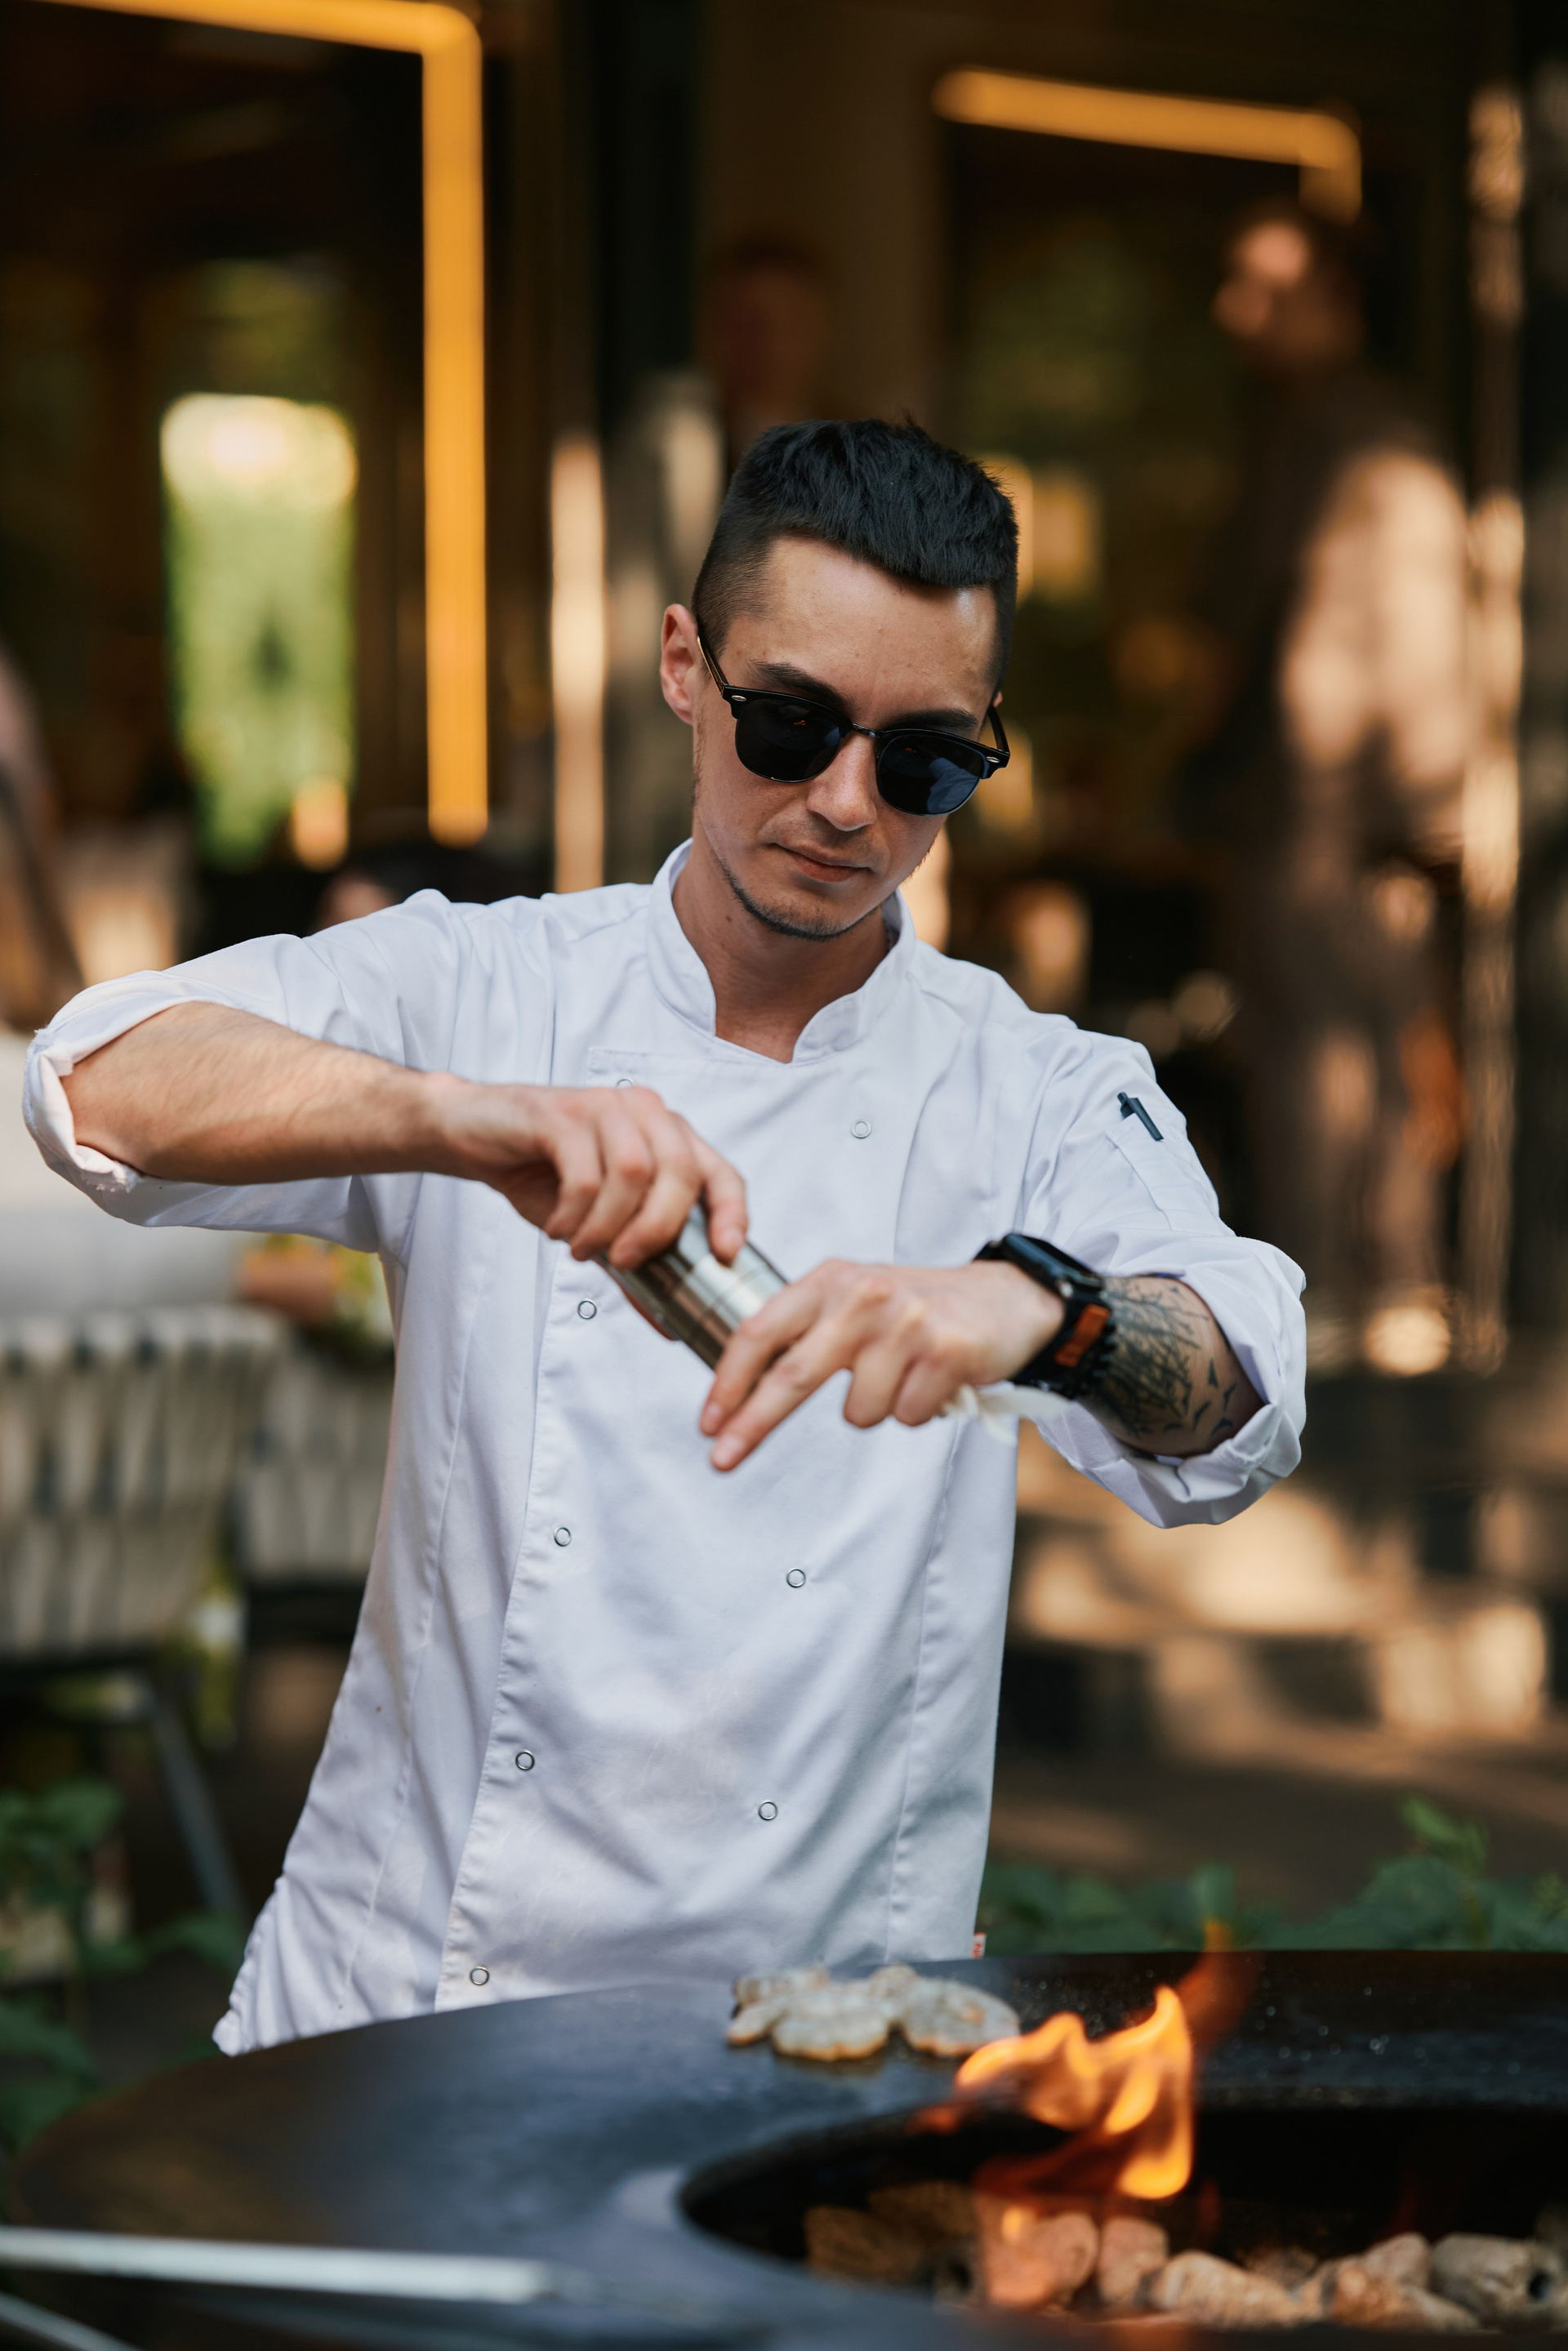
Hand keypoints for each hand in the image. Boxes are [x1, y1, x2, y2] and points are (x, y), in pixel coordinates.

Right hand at [429, 1078, 746, 1268]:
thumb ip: (636, 1265)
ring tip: (580, 1247)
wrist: (477, 1136)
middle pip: (680, 1173)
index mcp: (668, 1136)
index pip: (720, 1173)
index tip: (725, 1255)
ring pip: (633, 1173)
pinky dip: (573, 1215)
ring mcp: (605, 1107)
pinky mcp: (562, 1113)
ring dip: (608, 1226)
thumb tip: (671, 1323)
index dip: (732, 1214)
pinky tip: (557, 1228)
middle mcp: (645, 1113)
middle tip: (624, 1261)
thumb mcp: (599, 1225)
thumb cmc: (544, 1174)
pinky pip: (584, 1175)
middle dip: (657, 1229)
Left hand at [698, 1259, 1061, 1469]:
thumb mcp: (853, 1298)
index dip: (729, 1380)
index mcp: (829, 1280)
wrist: (1006, 1299)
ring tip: (904, 1377)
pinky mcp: (944, 1349)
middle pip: (791, 1375)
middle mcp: (862, 1295)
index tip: (709, 1420)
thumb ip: (806, 1329)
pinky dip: (917, 1410)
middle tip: (722, 1459)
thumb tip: (744, 1387)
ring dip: (878, 1408)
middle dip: (752, 1424)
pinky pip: (905, 1415)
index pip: (761, 1330)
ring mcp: (904, 1321)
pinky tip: (933, 1380)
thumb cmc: (917, 1308)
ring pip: (857, 1411)